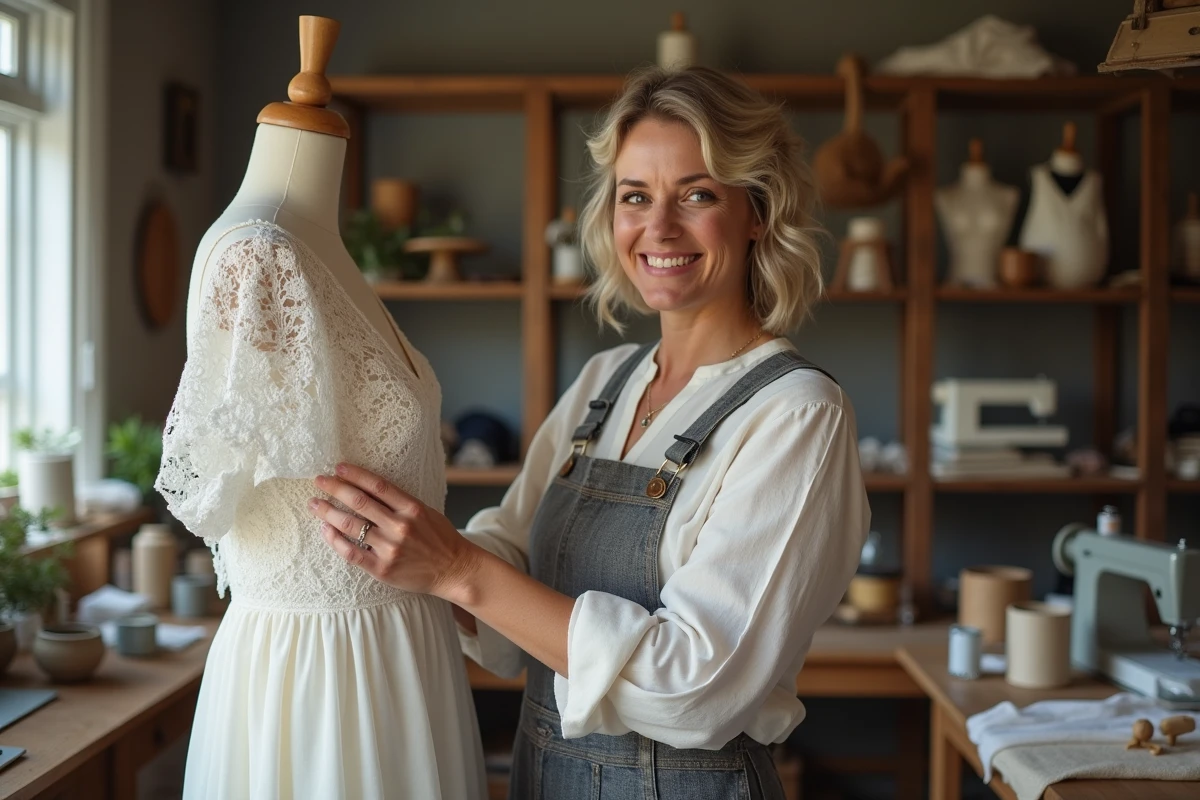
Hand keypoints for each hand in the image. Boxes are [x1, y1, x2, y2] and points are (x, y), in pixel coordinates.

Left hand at [307, 463, 480, 601]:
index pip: (377, 485)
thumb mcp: (426, 512)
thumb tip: (371, 489)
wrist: (454, 570)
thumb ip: (401, 502)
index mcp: (412, 508)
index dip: (355, 474)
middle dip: (335, 488)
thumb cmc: (441, 539)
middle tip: (319, 480)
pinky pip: (352, 552)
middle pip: (359, 502)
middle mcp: (400, 525)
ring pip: (351, 526)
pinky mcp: (382, 569)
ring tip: (315, 504)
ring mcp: (390, 548)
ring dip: (329, 512)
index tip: (338, 468)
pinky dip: (335, 540)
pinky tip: (325, 530)